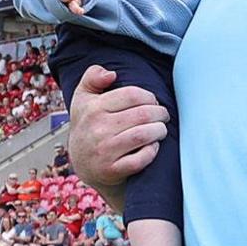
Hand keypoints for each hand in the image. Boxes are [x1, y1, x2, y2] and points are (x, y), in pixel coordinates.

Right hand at [68, 66, 168, 190]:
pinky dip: (152, 151)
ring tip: (161, 129)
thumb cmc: (89, 125)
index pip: (132, 95)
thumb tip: (111, 74)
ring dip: (159, 130)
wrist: (83, 164)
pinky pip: (141, 159)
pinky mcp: (112, 171)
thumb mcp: (83, 98)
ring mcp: (104, 151)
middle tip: (163, 116)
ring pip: (144, 135)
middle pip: (143, 114)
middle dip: (160, 113)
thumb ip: (93, 77)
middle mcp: (97, 129)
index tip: (154, 101)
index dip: (150, 96)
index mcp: (92, 108)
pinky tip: (153, 146)